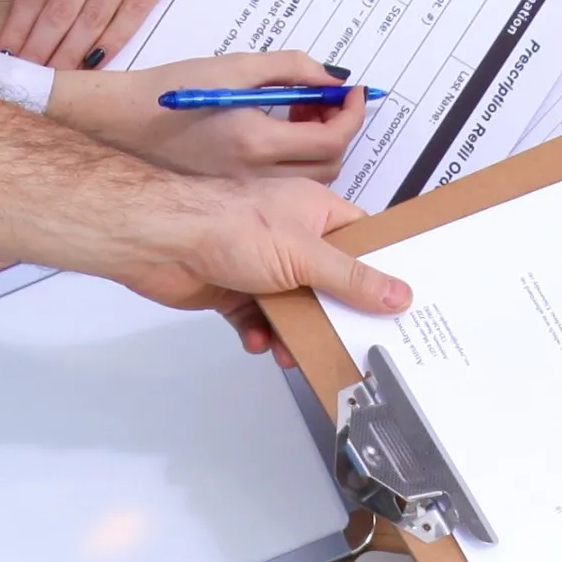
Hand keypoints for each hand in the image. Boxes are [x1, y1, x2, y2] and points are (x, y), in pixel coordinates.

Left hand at [0, 0, 271, 69]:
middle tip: (24, 79)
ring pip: (94, 20)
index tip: (4, 51)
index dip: (18, 25)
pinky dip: (113, 41)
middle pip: (60, 12)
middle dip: (39, 50)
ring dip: (71, 54)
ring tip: (54, 80)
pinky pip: (134, 13)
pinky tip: (96, 61)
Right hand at [50, 49, 366, 180]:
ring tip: (300, 117)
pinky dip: (296, 165)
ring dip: (319, 150)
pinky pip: (284, 190)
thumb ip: (290, 70)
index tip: (352, 93)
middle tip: (326, 102)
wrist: (120, 125)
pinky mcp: (234, 198)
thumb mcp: (233, 68)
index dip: (351, 114)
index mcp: (254, 140)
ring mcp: (243, 192)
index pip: (332, 138)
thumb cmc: (167, 93)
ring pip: (310, 183)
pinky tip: (277, 137)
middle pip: (330, 167)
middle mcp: (253, 176)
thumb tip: (330, 78)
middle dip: (339, 131)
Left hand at [104, 176, 411, 360]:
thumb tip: (397, 293)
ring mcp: (262, 264)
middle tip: (354, 337)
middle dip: (337, 312)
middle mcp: (291, 235)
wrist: (162, 242)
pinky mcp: (235, 290)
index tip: (399, 297)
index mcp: (315, 211)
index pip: (361, 239)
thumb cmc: (227, 224)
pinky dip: (262, 334)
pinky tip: (260, 341)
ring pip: (295, 306)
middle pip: (331, 280)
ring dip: (297, 331)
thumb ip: (352, 278)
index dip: (380, 267)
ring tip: (298, 350)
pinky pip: (260, 320)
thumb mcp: (305, 254)